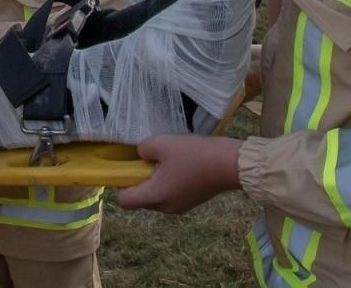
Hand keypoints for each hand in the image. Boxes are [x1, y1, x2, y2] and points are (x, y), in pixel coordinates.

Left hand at [117, 135, 242, 213]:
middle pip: (141, 199)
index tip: (128, 169)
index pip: (124, 201)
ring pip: (157, 196)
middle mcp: (165, 208)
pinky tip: (181, 166)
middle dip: (140, 180)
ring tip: (168, 160)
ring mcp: (180, 207)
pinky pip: (171, 194)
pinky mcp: (191, 202)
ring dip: (156, 181)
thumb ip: (143, 149)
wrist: (229, 164)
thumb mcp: (162, 143)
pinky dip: (170, 183)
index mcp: (155, 196)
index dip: (121, 185)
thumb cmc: (193, 155)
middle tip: (150, 160)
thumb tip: (141, 155)